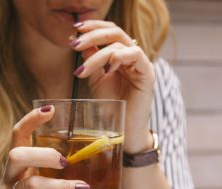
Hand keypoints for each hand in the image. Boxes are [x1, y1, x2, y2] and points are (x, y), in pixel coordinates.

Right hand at [0, 106, 89, 188]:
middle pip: (17, 155)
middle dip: (43, 154)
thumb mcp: (35, 179)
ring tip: (83, 188)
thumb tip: (90, 159)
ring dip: (60, 186)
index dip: (31, 119)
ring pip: (30, 185)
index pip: (18, 134)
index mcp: (17, 163)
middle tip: (65, 161)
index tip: (50, 109)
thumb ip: (51, 169)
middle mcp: (10, 176)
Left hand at [70, 20, 155, 152]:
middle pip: (115, 32)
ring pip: (120, 44)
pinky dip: (119, 57)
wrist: (122, 130)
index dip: (93, 26)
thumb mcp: (96, 79)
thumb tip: (76, 40)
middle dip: (92, 35)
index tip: (75, 29)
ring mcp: (140, 64)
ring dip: (98, 55)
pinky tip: (108, 69)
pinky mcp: (147, 73)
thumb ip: (90, 60)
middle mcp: (131, 56)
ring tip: (84, 70)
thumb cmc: (110, 107)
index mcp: (120, 56)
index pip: (109, 32)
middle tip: (74, 44)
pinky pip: (135, 54)